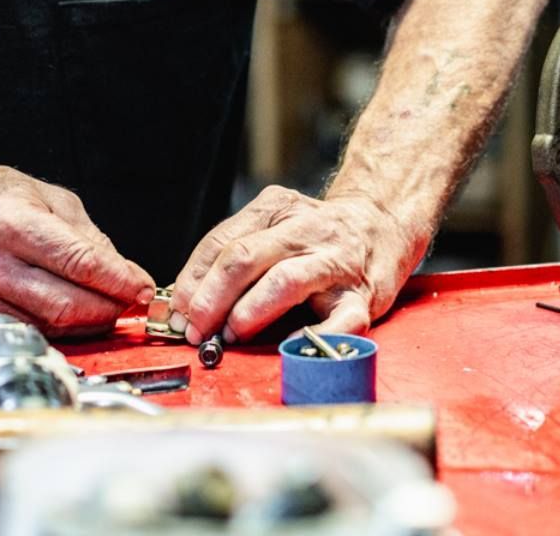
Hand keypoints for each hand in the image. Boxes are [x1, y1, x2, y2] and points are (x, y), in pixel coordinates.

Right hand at [0, 162, 154, 336]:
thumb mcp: (47, 196)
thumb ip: (88, 237)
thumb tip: (126, 274)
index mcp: (13, 222)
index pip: (78, 262)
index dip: (118, 282)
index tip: (142, 289)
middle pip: (67, 304)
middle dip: (108, 308)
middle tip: (129, 300)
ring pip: (51, 325)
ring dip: (87, 322)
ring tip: (103, 306)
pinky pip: (29, 330)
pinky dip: (59, 327)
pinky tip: (70, 312)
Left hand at [169, 186, 420, 344]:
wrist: (381, 223)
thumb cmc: (317, 236)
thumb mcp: (273, 226)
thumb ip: (236, 254)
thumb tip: (189, 302)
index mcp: (273, 209)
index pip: (221, 242)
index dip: (193, 280)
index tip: (177, 311)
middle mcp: (302, 229)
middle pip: (244, 258)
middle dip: (210, 298)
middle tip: (194, 329)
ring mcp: (334, 261)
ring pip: (283, 281)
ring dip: (248, 312)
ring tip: (228, 336)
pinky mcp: (364, 296)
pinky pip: (337, 322)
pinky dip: (309, 338)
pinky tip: (286, 349)